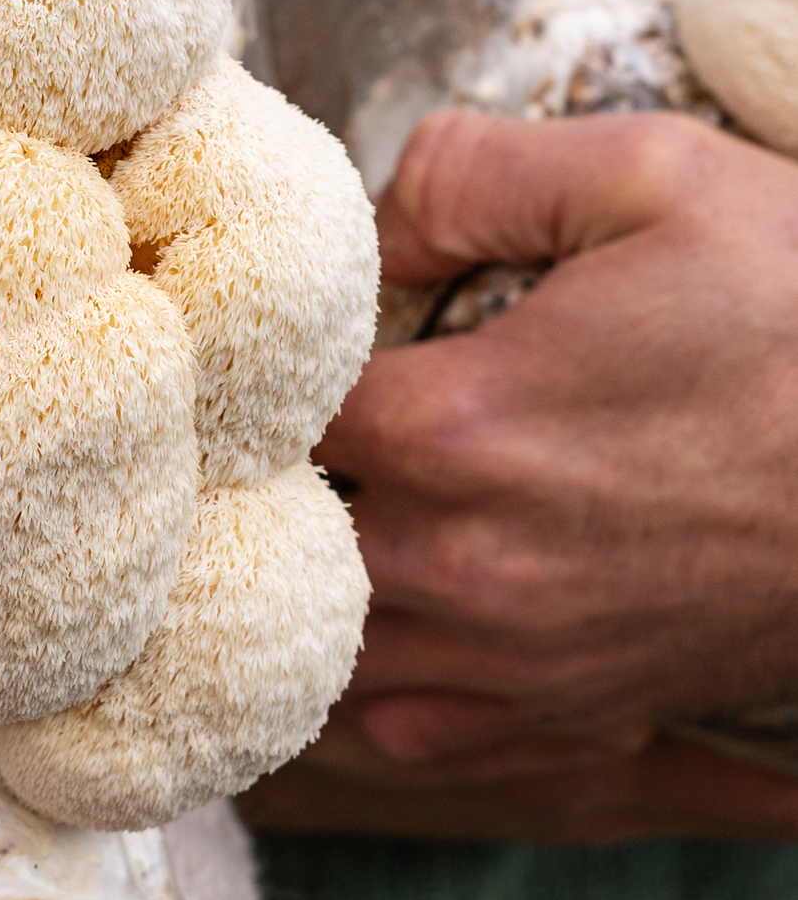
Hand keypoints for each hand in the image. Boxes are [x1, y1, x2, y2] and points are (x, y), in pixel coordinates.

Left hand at [265, 109, 797, 840]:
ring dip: (311, 580)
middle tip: (285, 429)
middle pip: (281, 534)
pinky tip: (401, 610)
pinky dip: (380, 677)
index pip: (266, 412)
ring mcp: (509, 658)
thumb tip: (365, 226)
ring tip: (330, 514)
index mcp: (453, 424)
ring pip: (326, 644)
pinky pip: (409, 727)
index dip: (248, 377)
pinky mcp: (565, 716)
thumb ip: (470, 173)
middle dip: (272, 479)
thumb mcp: (651, 176)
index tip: (260, 353)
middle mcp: (458, 561)